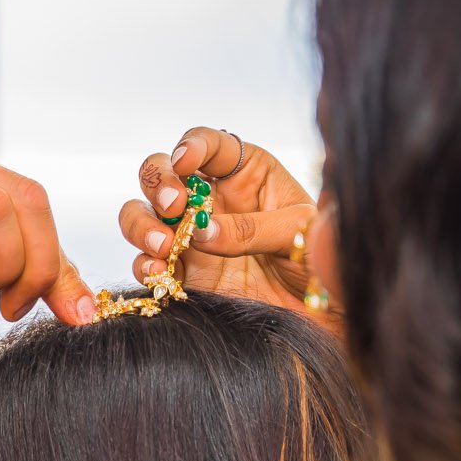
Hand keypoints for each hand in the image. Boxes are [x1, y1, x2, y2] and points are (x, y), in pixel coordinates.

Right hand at [117, 127, 322, 314]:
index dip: (191, 146)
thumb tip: (201, 231)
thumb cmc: (319, 264)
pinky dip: (144, 264)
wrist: (317, 316)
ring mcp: (191, 236)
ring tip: (162, 244)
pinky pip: (147, 262)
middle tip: (172, 206)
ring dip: (141, 223)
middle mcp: (211, 199)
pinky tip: (158, 271)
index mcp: (246, 173)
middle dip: (157, 182)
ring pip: (142, 213)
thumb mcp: (300, 235)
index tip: (185, 162)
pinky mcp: (182, 273)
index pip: (209, 144)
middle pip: (162, 171)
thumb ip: (252, 229)